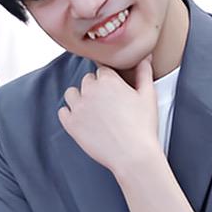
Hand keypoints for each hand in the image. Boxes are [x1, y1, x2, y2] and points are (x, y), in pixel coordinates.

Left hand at [57, 57, 165, 177]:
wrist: (133, 155)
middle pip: (87, 80)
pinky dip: (70, 114)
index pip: (103, 70)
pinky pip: (63, 112)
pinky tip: (82, 120)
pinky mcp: (71, 124)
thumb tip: (145, 56)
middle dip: (96, 88)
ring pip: (71, 93)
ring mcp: (78, 107)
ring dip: (80, 98)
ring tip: (93, 110)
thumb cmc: (143, 126)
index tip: (114, 91)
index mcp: (108, 81)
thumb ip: (144, 72)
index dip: (110, 80)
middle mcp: (90, 90)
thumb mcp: (148, 95)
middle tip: (107, 103)